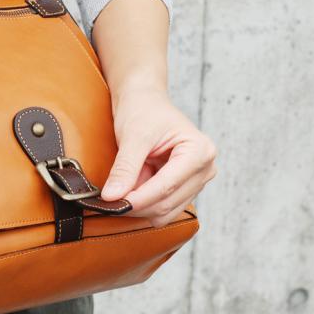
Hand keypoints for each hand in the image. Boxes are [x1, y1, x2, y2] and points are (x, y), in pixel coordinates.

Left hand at [100, 87, 216, 226]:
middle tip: (108, 201)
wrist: (145, 101)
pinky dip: (143, 205)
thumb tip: (113, 196)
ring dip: (140, 207)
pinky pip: (162, 208)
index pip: (167, 186)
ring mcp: (196, 180)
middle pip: (167, 204)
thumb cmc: (143, 111)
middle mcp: (204, 168)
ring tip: (119, 190)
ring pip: (165, 212)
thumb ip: (125, 168)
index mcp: (199, 151)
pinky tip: (130, 191)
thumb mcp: (133, 136)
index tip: (114, 204)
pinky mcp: (184, 188)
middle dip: (137, 205)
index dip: (139, 199)